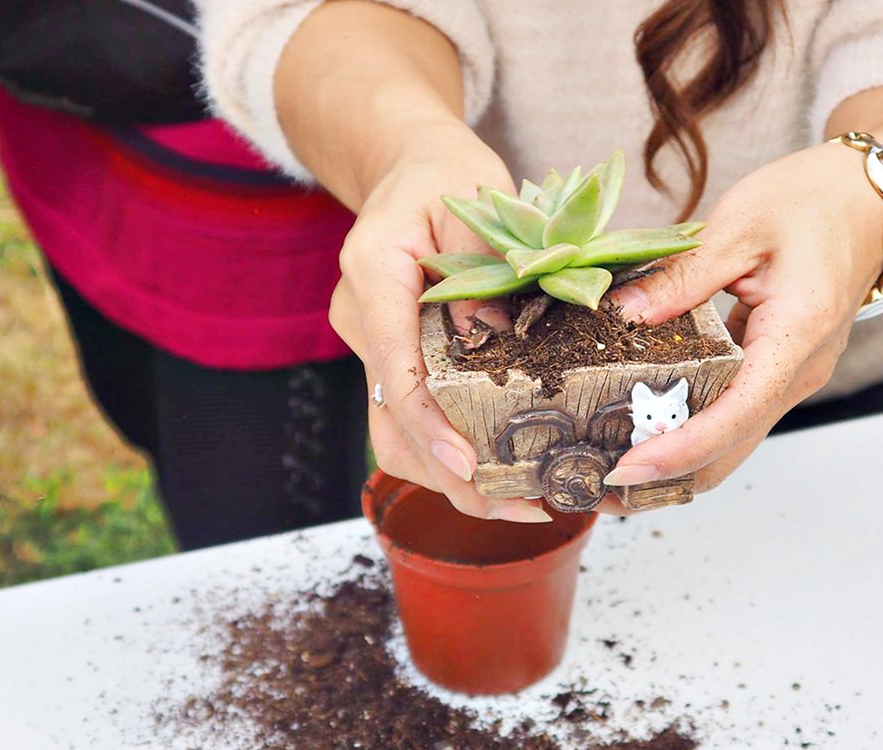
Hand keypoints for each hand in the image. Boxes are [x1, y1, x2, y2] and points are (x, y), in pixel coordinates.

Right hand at [329, 122, 552, 522]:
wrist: (408, 166)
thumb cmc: (444, 175)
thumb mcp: (477, 205)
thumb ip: (485, 275)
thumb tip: (500, 350)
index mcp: (374, 275)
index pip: (394, 370)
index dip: (430, 427)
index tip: (470, 467)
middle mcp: (361, 317)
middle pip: (388, 421)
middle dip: (447, 475)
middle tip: (519, 504)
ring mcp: (371, 340)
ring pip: (394, 430)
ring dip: (448, 475)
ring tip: (520, 499)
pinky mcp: (391, 353)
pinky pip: (410, 412)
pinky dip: (449, 445)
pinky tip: (497, 464)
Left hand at [603, 142, 882, 492]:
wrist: (869, 202)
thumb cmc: (815, 203)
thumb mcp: (741, 225)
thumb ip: (682, 276)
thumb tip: (622, 315)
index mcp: (794, 337)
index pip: (735, 416)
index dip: (679, 450)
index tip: (625, 469)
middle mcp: (796, 372)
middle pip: (729, 450)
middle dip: (663, 477)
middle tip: (594, 485)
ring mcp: (786, 377)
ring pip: (728, 442)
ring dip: (670, 462)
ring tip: (602, 464)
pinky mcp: (772, 371)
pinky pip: (727, 417)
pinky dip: (684, 431)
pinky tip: (637, 426)